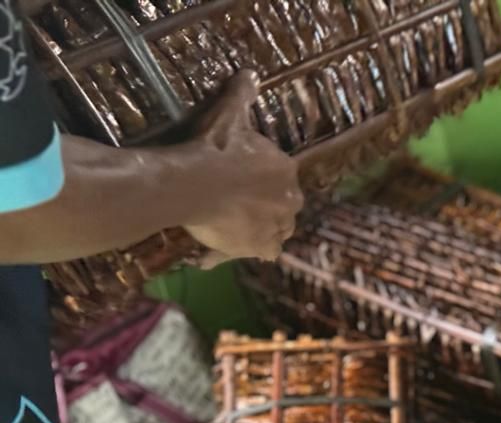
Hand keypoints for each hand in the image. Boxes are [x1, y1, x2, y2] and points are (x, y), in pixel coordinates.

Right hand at [180, 72, 302, 264]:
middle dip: (264, 209)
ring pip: (274, 232)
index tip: (242, 183)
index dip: (262, 182)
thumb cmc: (214, 147)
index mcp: (287, 171)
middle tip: (236, 206)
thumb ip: (242, 96)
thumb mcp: (228, 115)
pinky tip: (211, 255)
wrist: (194, 182)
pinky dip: (238, 253)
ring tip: (230, 228)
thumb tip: (251, 74)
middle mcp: (290, 201)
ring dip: (257, 231)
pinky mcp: (262, 247)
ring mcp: (277, 227)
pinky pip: (260, 254)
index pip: (282, 179)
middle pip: (282, 208)